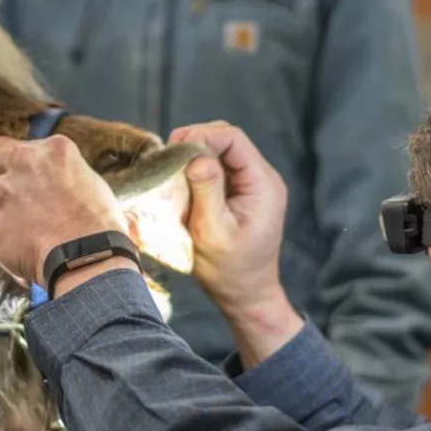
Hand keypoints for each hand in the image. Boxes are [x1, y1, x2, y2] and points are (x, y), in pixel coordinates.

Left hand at [0, 134, 132, 293]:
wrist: (86, 255)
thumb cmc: (102, 227)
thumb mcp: (96, 191)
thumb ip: (70, 187)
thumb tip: (86, 207)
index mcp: (54, 151)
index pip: (24, 144)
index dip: (3, 143)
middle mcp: (23, 164)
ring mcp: (3, 192)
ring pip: (1, 207)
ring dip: (13, 223)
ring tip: (40, 245)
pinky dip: (9, 248)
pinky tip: (30, 259)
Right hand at [167, 121, 303, 366]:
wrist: (245, 294)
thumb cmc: (230, 270)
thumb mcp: (214, 233)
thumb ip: (207, 192)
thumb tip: (196, 156)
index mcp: (263, 184)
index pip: (233, 138)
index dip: (201, 136)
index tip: (172, 151)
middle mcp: (262, 178)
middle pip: (226, 139)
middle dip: (194, 143)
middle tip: (166, 161)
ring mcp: (252, 185)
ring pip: (219, 152)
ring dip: (193, 157)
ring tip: (171, 173)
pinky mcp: (240, 193)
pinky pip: (218, 169)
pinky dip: (196, 170)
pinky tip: (181, 184)